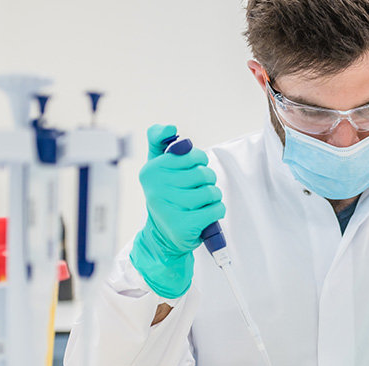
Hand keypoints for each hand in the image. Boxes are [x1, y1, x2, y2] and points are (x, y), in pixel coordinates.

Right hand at [129, 124, 224, 297]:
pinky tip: (204, 216)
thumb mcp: (157, 166)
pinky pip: (216, 209)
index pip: (193, 155)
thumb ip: (159, 141)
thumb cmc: (166, 196)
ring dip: (212, 198)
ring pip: (212, 192)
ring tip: (199, 205)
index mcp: (152, 169)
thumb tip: (169, 128)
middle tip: (196, 191)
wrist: (162, 235)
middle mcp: (157, 187)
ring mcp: (169, 207)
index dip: (200, 162)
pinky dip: (216, 212)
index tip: (191, 171)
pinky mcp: (183, 225)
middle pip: (204, 174)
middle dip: (207, 182)